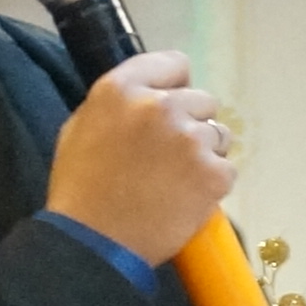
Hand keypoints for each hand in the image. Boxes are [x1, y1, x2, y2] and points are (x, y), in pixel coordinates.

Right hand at [41, 51, 232, 262]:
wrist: (94, 243)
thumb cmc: (80, 188)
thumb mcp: (80, 129)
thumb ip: (117, 104)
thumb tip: (149, 95)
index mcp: (121, 90)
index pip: (173, 63)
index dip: (172, 85)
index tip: (167, 106)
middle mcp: (160, 106)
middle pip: (202, 100)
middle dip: (190, 122)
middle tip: (167, 154)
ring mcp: (191, 140)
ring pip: (218, 134)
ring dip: (203, 153)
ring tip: (176, 180)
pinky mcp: (214, 173)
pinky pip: (226, 169)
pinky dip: (211, 184)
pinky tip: (185, 198)